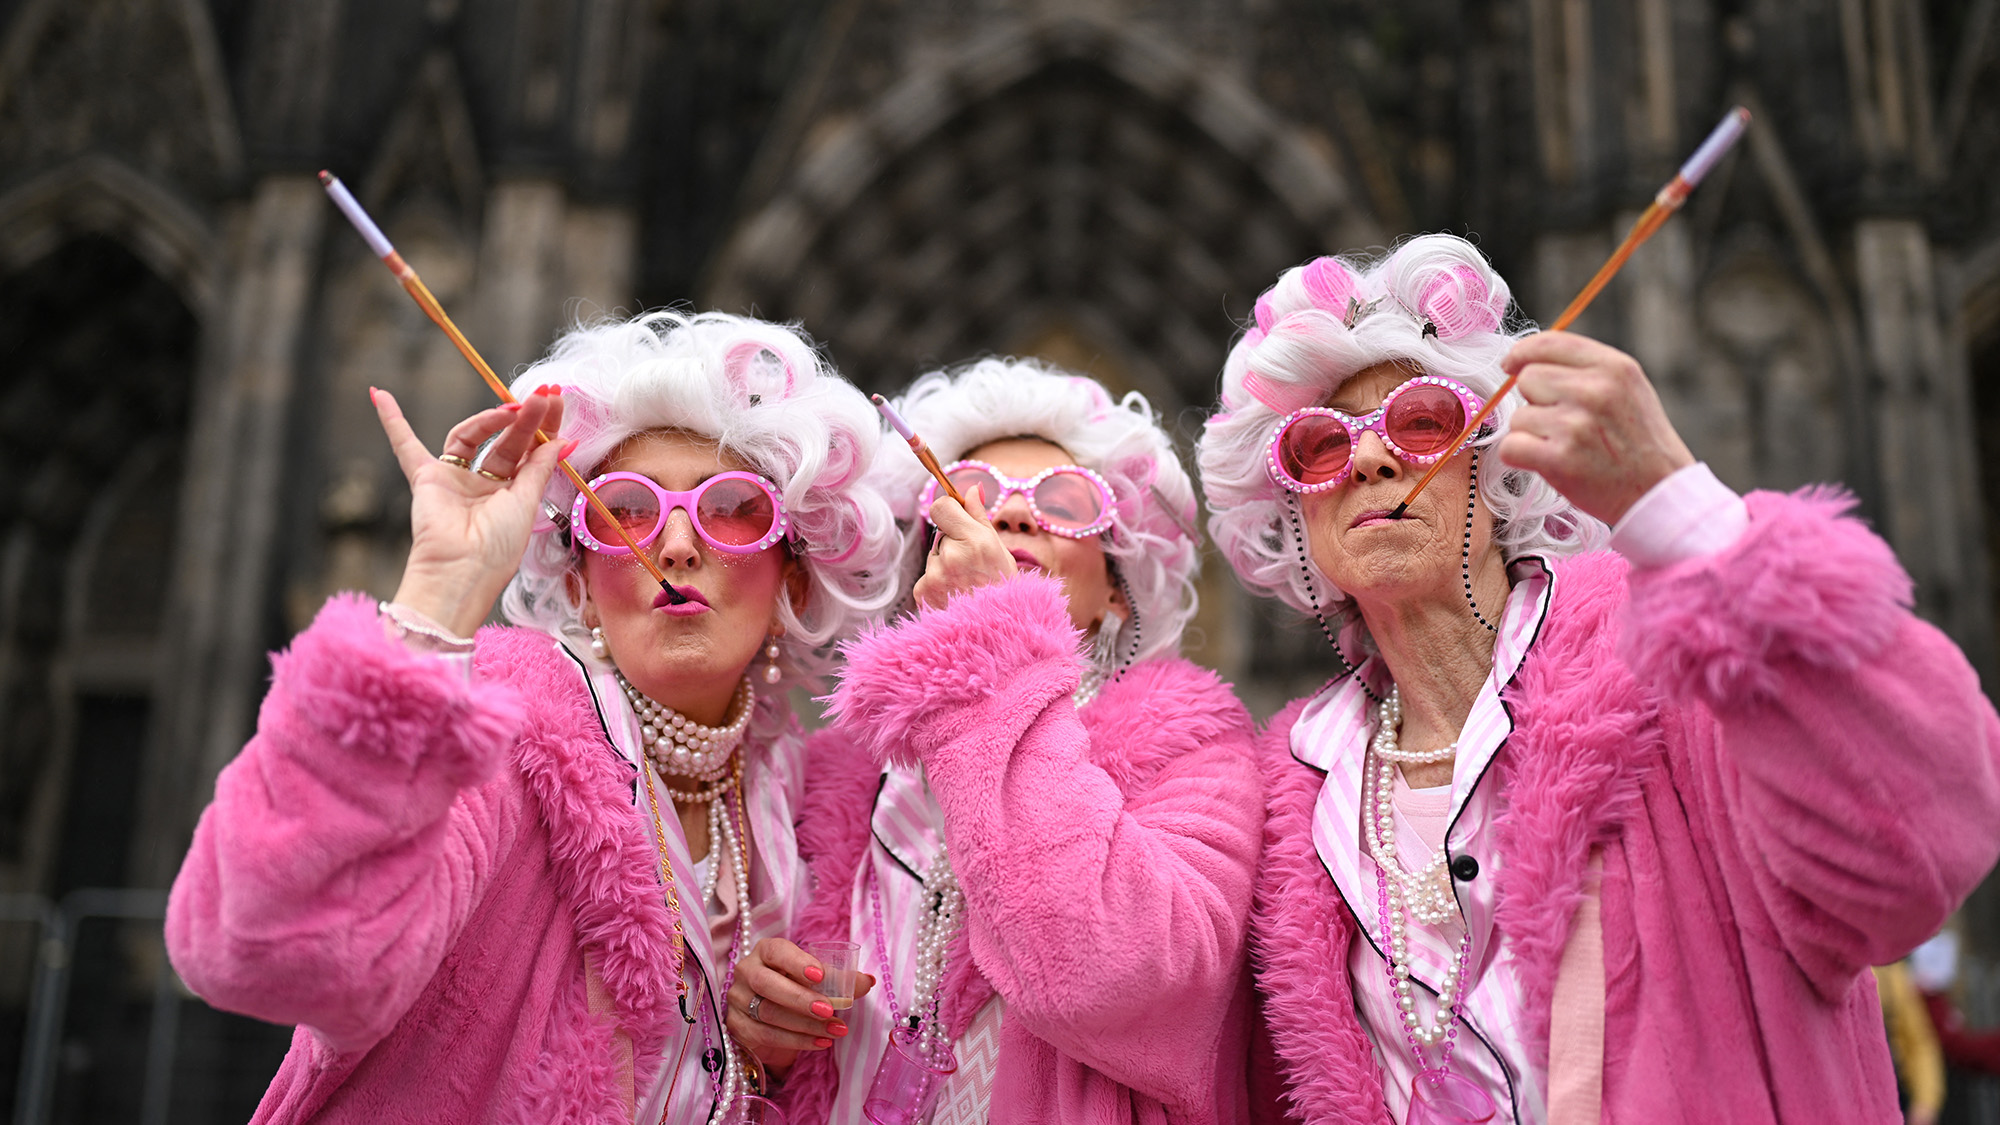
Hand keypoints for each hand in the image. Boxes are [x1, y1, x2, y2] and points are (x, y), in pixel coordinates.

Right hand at [374, 385, 573, 636]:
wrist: (462, 570)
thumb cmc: (499, 546)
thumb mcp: (527, 501)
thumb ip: (540, 467)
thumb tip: (565, 440)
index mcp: (513, 493)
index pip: (530, 450)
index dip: (544, 426)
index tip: (556, 398)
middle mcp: (484, 484)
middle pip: (506, 440)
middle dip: (526, 418)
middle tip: (543, 395)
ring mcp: (455, 479)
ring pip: (472, 436)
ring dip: (492, 418)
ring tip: (514, 408)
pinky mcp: (426, 478)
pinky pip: (406, 446)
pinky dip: (392, 421)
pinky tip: (379, 394)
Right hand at [725, 937, 875, 1072]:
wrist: (770, 1019)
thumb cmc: (795, 989)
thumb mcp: (816, 981)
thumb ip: (840, 980)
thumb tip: (868, 981)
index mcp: (766, 951)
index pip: (777, 951)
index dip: (797, 962)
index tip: (820, 975)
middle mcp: (747, 971)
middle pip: (767, 983)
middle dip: (801, 998)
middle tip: (829, 1010)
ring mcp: (739, 1000)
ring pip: (769, 1012)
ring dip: (806, 1024)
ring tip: (836, 1030)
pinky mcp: (737, 1026)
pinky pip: (766, 1035)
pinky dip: (797, 1041)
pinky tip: (821, 1042)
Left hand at [912, 487, 1018, 610]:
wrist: (999, 631)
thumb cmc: (1004, 589)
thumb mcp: (999, 549)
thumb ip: (980, 516)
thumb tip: (973, 488)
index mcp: (974, 541)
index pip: (940, 507)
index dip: (948, 510)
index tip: (957, 518)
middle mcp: (951, 557)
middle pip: (940, 534)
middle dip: (953, 543)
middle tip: (972, 565)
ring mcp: (934, 576)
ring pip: (935, 556)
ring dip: (946, 565)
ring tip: (966, 584)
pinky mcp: (922, 593)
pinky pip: (927, 577)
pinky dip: (938, 584)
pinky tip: (956, 595)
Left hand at [1495, 331, 1693, 525]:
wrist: (1659, 493)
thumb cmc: (1638, 442)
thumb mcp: (1627, 389)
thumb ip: (1585, 370)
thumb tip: (1525, 362)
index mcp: (1614, 367)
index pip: (1549, 342)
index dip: (1522, 353)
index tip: (1511, 365)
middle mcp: (1596, 391)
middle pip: (1527, 379)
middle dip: (1534, 401)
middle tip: (1561, 424)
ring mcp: (1577, 425)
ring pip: (1518, 417)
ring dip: (1531, 434)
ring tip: (1565, 447)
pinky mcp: (1561, 459)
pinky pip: (1511, 447)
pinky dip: (1520, 457)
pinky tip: (1547, 463)